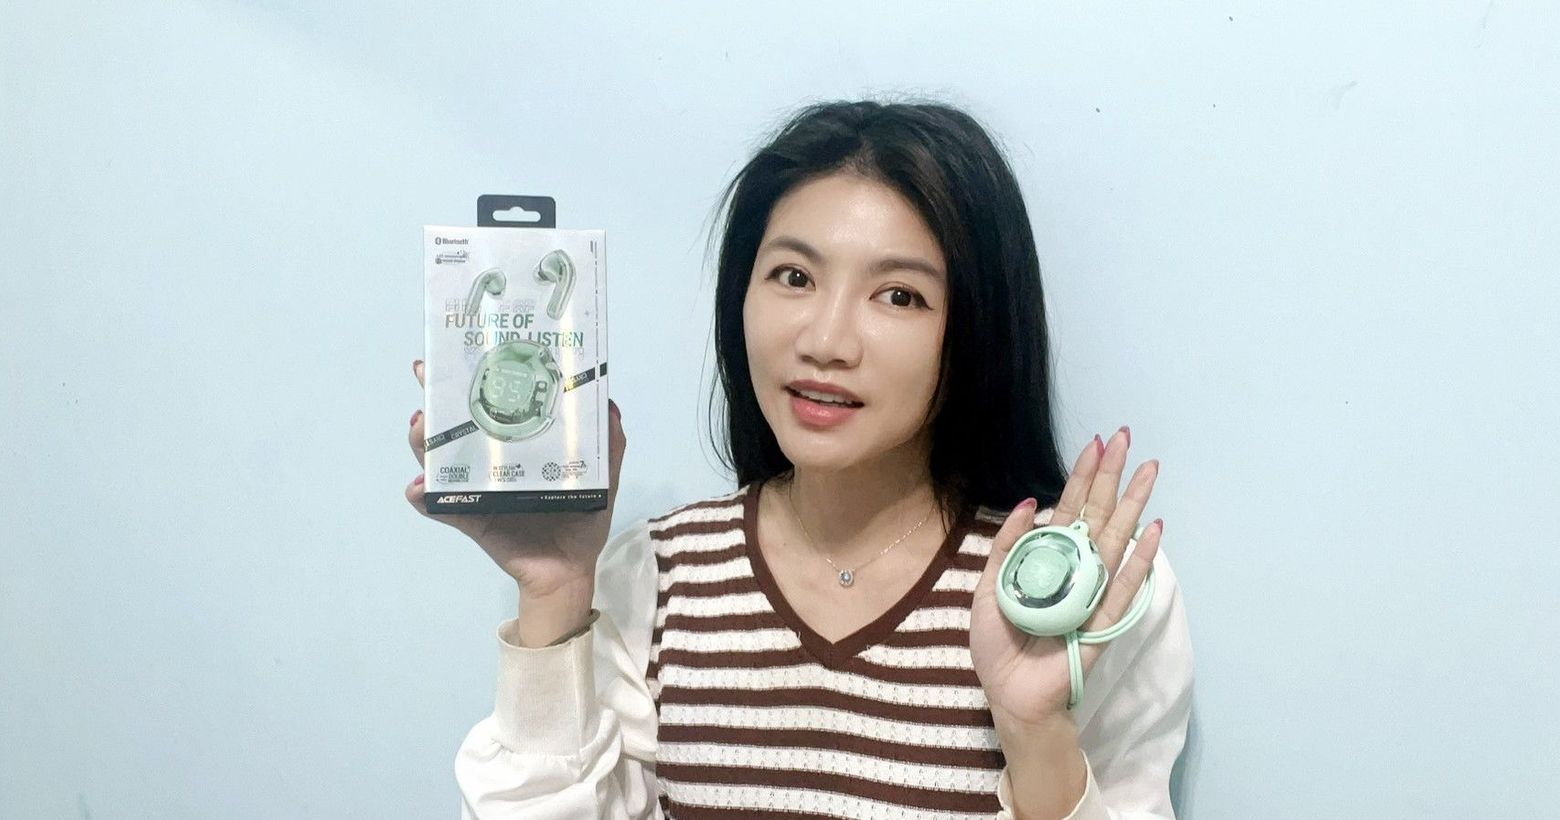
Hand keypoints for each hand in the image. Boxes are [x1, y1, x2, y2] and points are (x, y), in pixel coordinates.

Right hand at [403, 359, 627, 597]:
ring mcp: (472, 487)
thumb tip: (609, 403)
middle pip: (451, 422)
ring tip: (421, 427)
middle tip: (425, 378)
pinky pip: (435, 505)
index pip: (489, 403)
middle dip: (432, 397)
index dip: (470, 377)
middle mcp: (488, 460)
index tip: (456, 351)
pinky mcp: (465, 517)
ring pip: (433, 457)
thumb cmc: (582, 519)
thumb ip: (609, 442)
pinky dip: (423, 496)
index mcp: (516, 444)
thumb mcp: (602, 475)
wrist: (570, 569)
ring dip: (421, 439)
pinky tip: (423, 486)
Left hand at [969, 426, 1162, 728]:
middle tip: (1127, 438)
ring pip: (1117, 539)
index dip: (1082, 477)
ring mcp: (1093, 592)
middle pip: (1098, 514)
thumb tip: (1030, 502)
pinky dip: (1140, 559)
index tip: (1097, 444)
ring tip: (1150, 470)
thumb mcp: (988, 587)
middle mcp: (1075, 569)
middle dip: (1113, 477)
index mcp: (1047, 560)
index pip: (1069, 509)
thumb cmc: (998, 645)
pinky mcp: (1103, 620)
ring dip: (1133, 504)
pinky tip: (1154, 530)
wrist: (1009, 694)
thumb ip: (1008, 546)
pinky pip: (1125, 586)